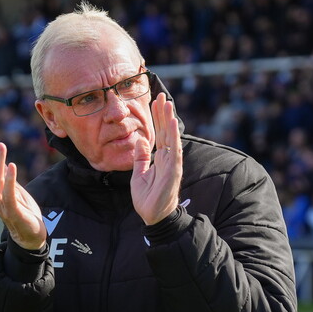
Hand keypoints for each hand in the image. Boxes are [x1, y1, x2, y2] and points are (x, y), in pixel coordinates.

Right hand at [0, 133, 46, 249]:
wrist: (31, 238)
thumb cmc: (23, 213)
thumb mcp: (14, 192)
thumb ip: (6, 180)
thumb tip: (2, 161)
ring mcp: (2, 207)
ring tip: (1, 146)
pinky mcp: (14, 213)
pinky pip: (9, 196)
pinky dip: (9, 180)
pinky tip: (12, 166)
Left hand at [131, 93, 182, 224]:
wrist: (152, 216)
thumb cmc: (148, 197)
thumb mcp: (139, 174)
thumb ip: (141, 158)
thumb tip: (139, 141)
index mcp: (160, 158)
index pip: (159, 133)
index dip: (157, 118)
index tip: (155, 101)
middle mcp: (168, 158)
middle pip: (165, 131)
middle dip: (163, 113)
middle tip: (161, 95)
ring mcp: (172, 163)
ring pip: (171, 137)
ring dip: (169, 120)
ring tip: (167, 103)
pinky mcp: (173, 170)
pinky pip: (173, 150)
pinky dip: (173, 136)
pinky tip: (172, 123)